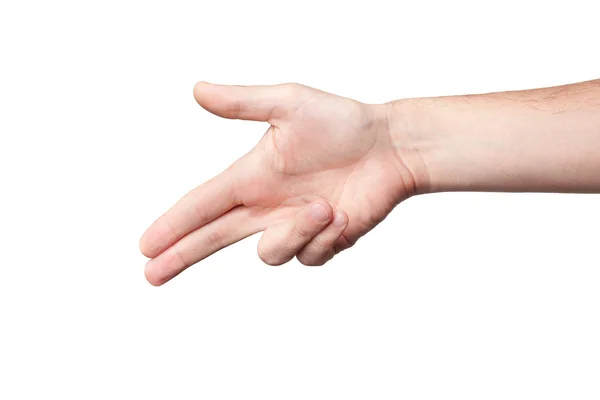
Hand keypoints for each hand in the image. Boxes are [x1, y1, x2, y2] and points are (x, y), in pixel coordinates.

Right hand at [140, 82, 424, 284]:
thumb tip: (197, 90)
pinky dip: (325, 236)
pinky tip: (342, 215)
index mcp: (251, 177)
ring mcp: (294, 226)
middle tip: (152, 274)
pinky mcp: (322, 242)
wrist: (390, 147)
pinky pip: (309, 256)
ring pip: (270, 253)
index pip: (202, 205)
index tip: (145, 246)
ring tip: (325, 205)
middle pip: (213, 239)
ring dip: (295, 232)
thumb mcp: (289, 103)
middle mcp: (266, 206)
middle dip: (182, 256)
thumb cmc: (342, 122)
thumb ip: (243, 103)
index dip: (173, 225)